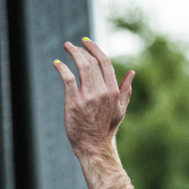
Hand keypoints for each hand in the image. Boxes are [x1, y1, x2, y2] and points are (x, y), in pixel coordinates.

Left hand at [53, 38, 134, 156]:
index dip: (95, 49)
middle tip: (72, 45)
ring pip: (82, 67)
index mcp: (113, 91)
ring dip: (73, 54)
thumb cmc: (106, 129)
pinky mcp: (74, 103)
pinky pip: (68, 79)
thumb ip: (125, 90)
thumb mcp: (120, 109)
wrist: (94, 147)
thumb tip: (132, 72)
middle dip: (82, 49)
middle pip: (92, 62)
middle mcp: (102, 92)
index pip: (105, 62)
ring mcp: (88, 97)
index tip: (86, 42)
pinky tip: (57, 63)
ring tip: (66, 47)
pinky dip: (62, 68)